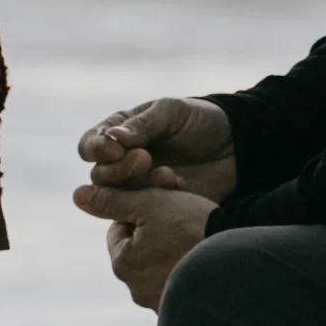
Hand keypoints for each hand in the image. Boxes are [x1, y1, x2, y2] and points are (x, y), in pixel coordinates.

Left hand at [72, 180, 213, 311]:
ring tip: (196, 235)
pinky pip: (179, 284)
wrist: (239, 261)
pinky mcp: (186, 312)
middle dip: (156, 229)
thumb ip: (112, 199)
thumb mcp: (149, 203)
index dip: (141, 209)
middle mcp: (137, 291)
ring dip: (172, 249)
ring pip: (160, 266)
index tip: (163, 202)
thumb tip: (76, 195)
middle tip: (183, 213)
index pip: (120, 228)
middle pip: (140, 249)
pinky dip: (187, 269)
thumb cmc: (192, 227)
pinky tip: (204, 256)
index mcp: (123, 264)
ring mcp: (162, 305)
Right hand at [76, 94, 235, 201]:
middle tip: (144, 159)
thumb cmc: (200, 121)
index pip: (90, 145)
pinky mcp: (155, 209)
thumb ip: (143, 124)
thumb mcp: (172, 112)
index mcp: (119, 134)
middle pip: (99, 176)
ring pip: (118, 197)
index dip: (96, 149)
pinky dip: (158, 201)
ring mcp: (138, 188)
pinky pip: (143, 213)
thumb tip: (113, 137)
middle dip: (118, 169)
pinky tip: (179, 186)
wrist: (236, 147)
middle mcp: (121, 163)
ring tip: (167, 174)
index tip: (115, 149)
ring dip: (139, 186)